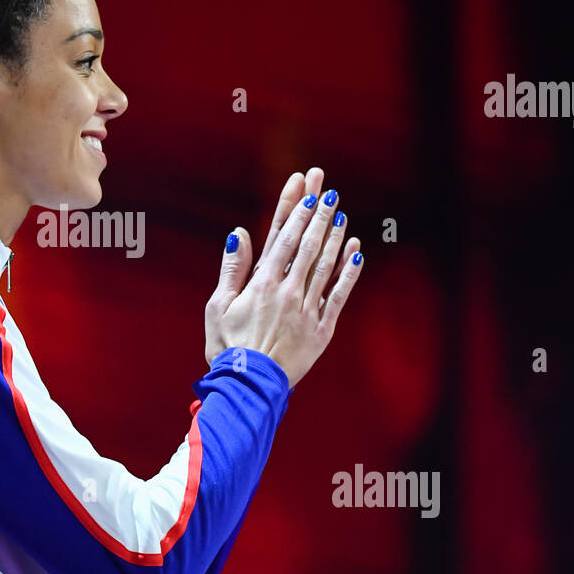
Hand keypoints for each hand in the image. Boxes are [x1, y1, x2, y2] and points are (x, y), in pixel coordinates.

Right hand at [203, 168, 362, 387]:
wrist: (249, 387)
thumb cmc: (228, 348)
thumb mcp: (217, 306)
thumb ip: (232, 268)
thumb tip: (239, 233)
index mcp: (261, 283)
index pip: (282, 236)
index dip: (295, 208)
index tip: (305, 186)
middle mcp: (288, 291)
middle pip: (307, 243)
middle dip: (318, 212)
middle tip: (329, 187)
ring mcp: (308, 310)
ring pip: (325, 264)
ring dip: (334, 235)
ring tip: (342, 212)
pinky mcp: (322, 329)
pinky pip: (339, 295)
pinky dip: (348, 271)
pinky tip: (356, 251)